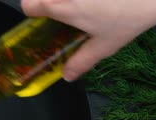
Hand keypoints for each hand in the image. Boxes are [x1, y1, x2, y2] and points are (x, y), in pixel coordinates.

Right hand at [21, 0, 155, 80]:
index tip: (41, 18)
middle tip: (62, 13)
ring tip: (83, 7)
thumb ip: (81, 62)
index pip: (28, 5)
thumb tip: (67, 76)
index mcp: (64, 8)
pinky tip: (96, 3)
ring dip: (63, 0)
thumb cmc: (127, 19)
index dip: (31, 12)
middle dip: (46, 3)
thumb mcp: (103, 46)